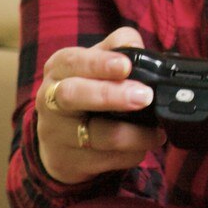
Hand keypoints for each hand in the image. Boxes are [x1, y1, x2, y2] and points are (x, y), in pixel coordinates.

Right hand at [35, 27, 164, 184]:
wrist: (60, 141)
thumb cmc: (87, 92)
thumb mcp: (96, 64)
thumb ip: (118, 47)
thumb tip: (136, 46)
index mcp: (59, 69)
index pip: (73, 61)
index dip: (100, 63)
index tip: (126, 66)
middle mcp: (51, 99)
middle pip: (73, 95)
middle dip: (111, 95)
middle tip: (144, 96)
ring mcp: (56, 133)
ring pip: (97, 134)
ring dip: (134, 134)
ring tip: (157, 131)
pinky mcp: (68, 161)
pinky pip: (106, 159)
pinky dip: (131, 153)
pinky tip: (143, 146)